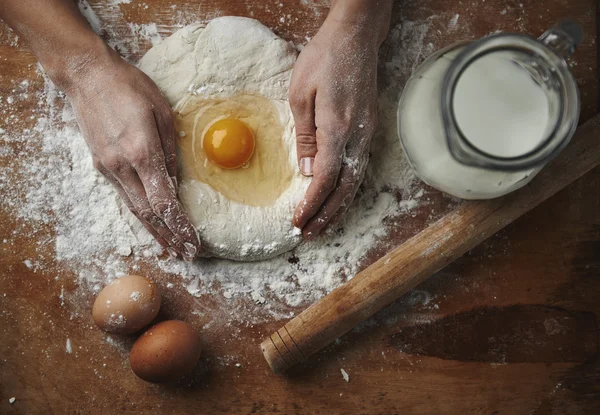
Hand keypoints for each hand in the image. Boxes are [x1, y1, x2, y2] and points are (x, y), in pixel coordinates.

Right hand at [63, 46, 200, 260]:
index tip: (193, 243)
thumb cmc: (130, 87)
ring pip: (134, 208)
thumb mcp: (162, 112)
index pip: (164, 200)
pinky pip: (125, 195)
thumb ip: (170, 151)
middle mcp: (122, 166)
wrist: (87, 76)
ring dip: (154, 231)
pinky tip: (151, 223)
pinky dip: (140, 214)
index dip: (180, 225)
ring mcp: (108, 167)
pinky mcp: (101, 165)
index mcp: (141, 151)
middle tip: (188, 255)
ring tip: (172, 248)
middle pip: (149, 212)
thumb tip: (176, 182)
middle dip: (170, 236)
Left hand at [289, 18, 381, 238]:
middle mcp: (358, 136)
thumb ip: (305, 136)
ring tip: (322, 224)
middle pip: (344, 188)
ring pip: (355, 181)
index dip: (311, 204)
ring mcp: (367, 133)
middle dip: (326, 215)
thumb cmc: (324, 59)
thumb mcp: (301, 94)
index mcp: (338, 128)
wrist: (356, 37)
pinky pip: (359, 167)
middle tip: (309, 234)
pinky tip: (336, 196)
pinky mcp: (368, 128)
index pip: (325, 178)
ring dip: (338, 206)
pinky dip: (346, 188)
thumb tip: (306, 171)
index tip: (296, 221)